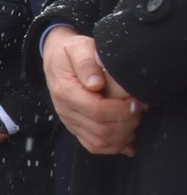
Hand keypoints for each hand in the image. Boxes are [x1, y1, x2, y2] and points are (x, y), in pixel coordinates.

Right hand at [42, 26, 143, 155]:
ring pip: (99, 142)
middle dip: (127, 123)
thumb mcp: (78, 47)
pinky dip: (113, 146)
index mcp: (66, 91)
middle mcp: (65, 110)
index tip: (137, 102)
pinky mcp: (75, 127)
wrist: (55, 60)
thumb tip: (95, 83)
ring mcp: (69, 121)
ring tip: (134, 121)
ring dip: (122, 137)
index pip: (97, 110)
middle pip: (101, 130)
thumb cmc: (70, 52)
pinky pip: (93, 146)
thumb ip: (86, 62)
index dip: (121, 110)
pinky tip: (127, 138)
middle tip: (139, 109)